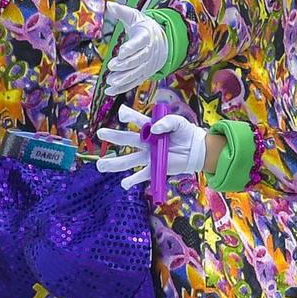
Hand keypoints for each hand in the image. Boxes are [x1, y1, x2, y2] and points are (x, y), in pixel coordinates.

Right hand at [93, 107, 207, 187]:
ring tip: (100, 165)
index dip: (129, 116)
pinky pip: (142, 175)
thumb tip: (155, 129)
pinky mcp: (155, 167)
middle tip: (101, 134)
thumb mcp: (179, 122)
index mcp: (150, 127)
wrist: (195, 149)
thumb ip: (168, 122)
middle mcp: (145, 141)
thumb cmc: (185, 132)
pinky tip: (124, 184)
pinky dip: (133, 180)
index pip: (137, 120)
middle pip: (127, 139)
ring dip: (114, 164)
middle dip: (113, 136)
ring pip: (128, 160)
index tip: (122, 113)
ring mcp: (148, 156)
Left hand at [101, 1, 169, 95]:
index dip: (131, 48)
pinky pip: (134, 82)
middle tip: (112, 66)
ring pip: (136, 73)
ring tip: (110, 82)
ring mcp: (147, 65)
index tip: (121, 51)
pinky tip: (110, 91)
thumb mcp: (135, 17)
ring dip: (124, 79)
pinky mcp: (144, 73)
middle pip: (138, 60)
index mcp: (147, 36)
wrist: (163, 41)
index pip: (140, 43)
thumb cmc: (145, 28)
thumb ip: (122, 12)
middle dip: (125, 65)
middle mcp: (149, 52)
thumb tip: (108, 5)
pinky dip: (123, 88)